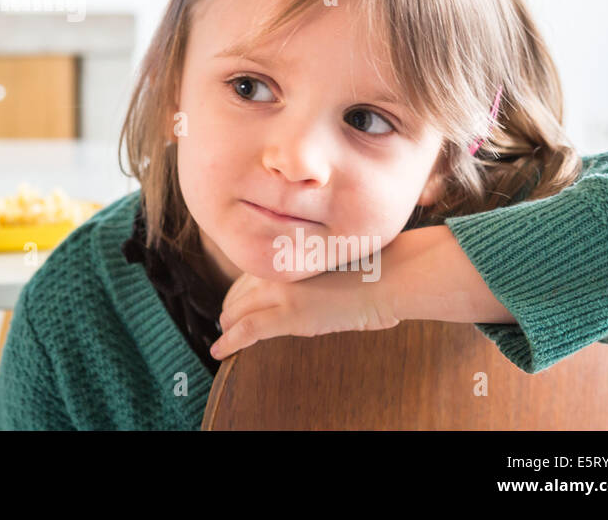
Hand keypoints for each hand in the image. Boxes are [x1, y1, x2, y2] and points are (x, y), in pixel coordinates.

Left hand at [209, 267, 402, 360]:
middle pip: (238, 293)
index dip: (239, 292)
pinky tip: (219, 351)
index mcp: (288, 255)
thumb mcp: (336, 261)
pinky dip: (229, 342)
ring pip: (237, 311)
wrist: (388, 276)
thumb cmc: (375, 269)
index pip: (249, 275)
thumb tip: (316, 283)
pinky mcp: (288, 315)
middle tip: (226, 323)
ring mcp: (281, 292)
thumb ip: (316, 271)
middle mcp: (279, 270)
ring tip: (223, 337)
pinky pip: (247, 330)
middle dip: (230, 310)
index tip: (235, 301)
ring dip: (228, 327)